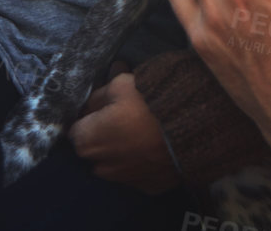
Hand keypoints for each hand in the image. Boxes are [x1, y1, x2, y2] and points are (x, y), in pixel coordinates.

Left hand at [68, 64, 175, 192]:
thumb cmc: (149, 101)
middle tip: (125, 116)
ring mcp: (125, 180)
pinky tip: (157, 147)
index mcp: (87, 141)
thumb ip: (101, 94)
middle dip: (104, 135)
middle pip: (95, 149)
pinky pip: (139, 173)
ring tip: (144, 132)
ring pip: (116, 164)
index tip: (104, 106)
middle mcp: (100, 166)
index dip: (90, 116)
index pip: (76, 129)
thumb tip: (93, 99)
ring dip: (123, 151)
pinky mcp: (148, 186)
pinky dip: (144, 162)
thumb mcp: (120, 84)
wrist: (194, 125)